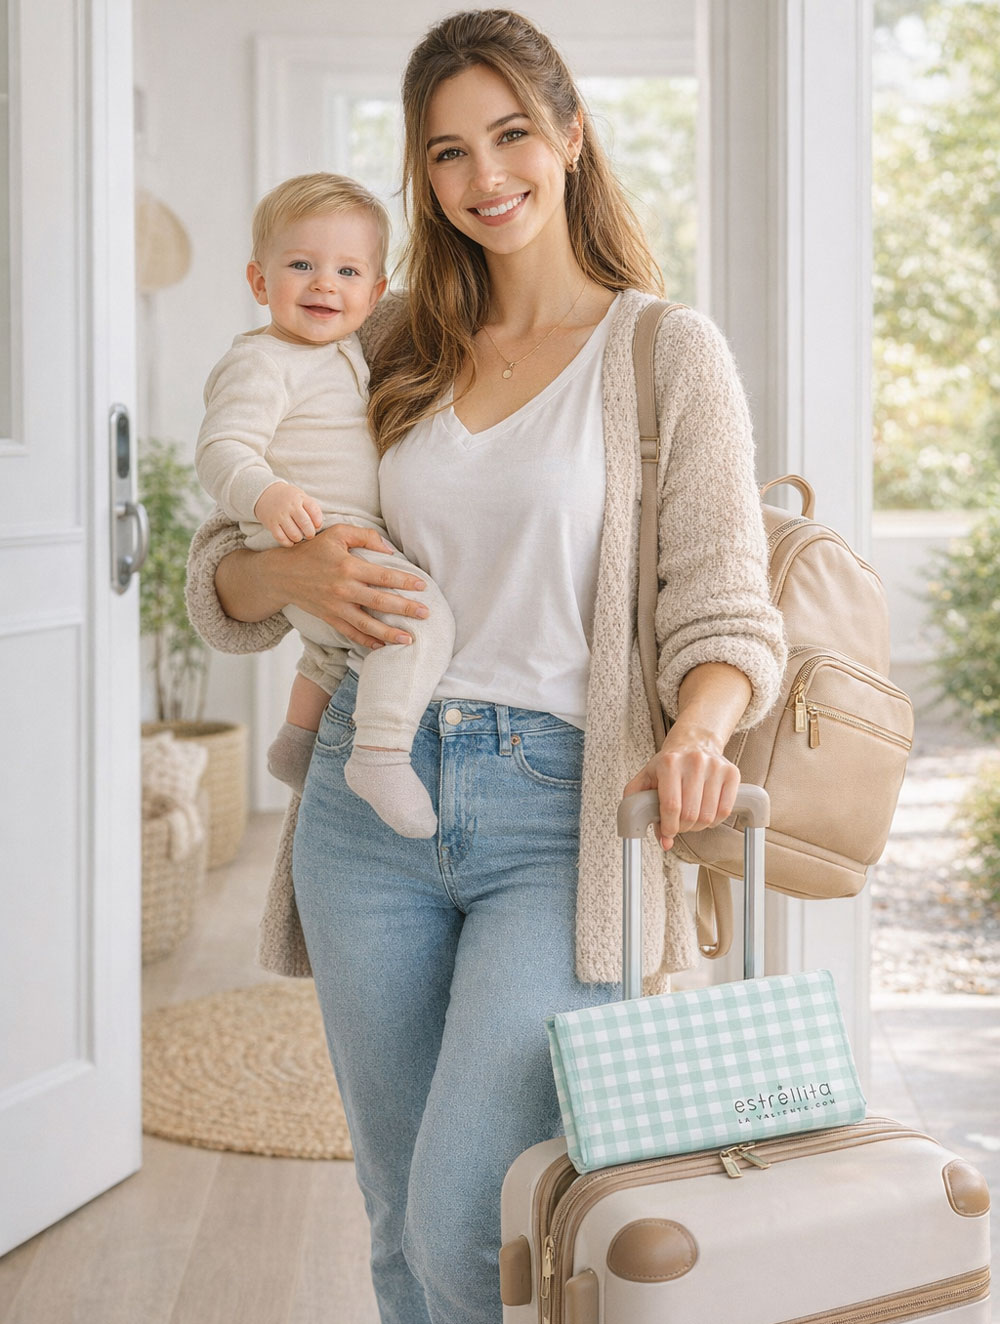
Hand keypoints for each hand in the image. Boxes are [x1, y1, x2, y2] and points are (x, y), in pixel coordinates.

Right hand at [254, 482, 323, 545]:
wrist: (265, 493)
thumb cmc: (289, 498)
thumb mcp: (301, 497)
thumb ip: (311, 508)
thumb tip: (318, 526)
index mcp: (299, 498)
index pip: (314, 511)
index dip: (318, 521)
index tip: (317, 526)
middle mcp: (289, 507)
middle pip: (305, 524)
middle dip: (310, 533)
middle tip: (309, 534)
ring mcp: (279, 516)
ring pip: (294, 534)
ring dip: (299, 538)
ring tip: (299, 536)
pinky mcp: (271, 524)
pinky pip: (281, 538)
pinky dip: (288, 542)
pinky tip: (290, 541)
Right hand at [265, 523, 429, 649]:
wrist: (281, 573)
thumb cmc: (312, 550)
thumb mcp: (337, 533)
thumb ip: (365, 536)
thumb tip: (390, 549)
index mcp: (348, 566)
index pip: (383, 576)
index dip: (404, 582)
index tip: (422, 587)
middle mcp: (343, 589)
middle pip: (380, 602)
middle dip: (405, 609)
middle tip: (426, 614)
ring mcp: (336, 607)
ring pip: (367, 624)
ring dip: (389, 633)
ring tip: (409, 639)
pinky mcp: (329, 618)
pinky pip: (351, 633)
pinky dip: (367, 641)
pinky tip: (382, 646)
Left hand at [623, 727, 739, 851]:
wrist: (693, 742)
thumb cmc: (668, 765)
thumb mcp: (646, 780)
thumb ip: (642, 809)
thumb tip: (664, 842)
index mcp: (669, 763)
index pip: (671, 806)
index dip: (669, 826)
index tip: (668, 831)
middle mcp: (694, 761)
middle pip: (690, 814)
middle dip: (682, 827)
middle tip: (678, 824)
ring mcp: (715, 766)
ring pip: (708, 816)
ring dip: (698, 826)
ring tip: (691, 818)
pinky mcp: (732, 773)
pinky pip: (725, 811)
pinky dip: (714, 820)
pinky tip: (706, 813)